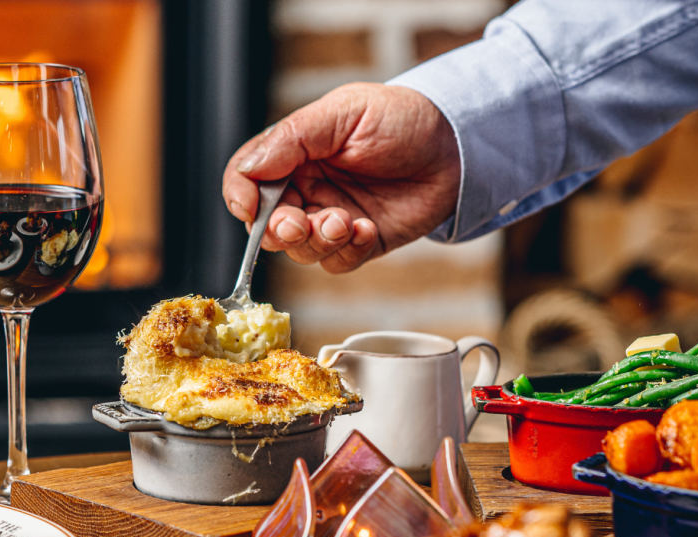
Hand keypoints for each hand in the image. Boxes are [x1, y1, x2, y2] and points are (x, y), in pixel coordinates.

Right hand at [222, 83, 460, 273]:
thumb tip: (249, 168)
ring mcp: (331, 217)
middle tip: (300, 224)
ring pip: (299, 250)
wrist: (457, 146)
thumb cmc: (403, 118)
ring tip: (346, 221)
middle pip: (267, 224)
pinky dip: (346, 251)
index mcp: (293, 153)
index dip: (241, 196)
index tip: (250, 207)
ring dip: (317, 241)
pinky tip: (366, 229)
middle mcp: (306, 188)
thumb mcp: (344, 112)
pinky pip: (336, 263)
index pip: (247, 179)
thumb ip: (292, 138)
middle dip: (279, 230)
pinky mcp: (359, 243)